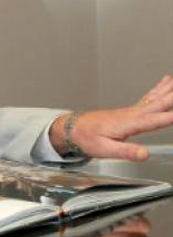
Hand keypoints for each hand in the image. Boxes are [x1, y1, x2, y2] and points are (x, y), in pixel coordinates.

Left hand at [50, 75, 172, 160]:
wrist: (73, 128)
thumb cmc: (87, 138)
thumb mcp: (105, 149)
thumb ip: (126, 151)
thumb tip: (144, 154)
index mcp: (129, 123)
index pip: (157, 120)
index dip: (172, 117)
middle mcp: (133, 114)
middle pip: (160, 103)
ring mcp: (132, 111)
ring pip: (156, 97)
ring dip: (169, 89)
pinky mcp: (130, 111)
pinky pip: (149, 97)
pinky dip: (159, 89)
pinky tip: (165, 83)